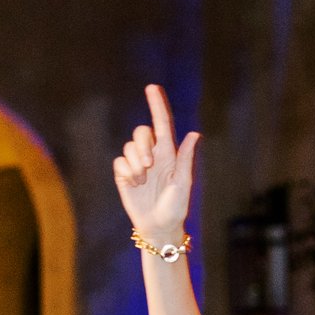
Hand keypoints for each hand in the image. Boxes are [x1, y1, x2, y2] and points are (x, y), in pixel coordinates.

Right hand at [113, 84, 199, 242]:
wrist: (158, 226)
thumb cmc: (175, 207)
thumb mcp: (183, 184)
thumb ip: (186, 159)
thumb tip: (194, 134)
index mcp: (168, 153)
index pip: (162, 124)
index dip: (157, 105)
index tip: (152, 88)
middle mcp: (152, 155)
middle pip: (141, 132)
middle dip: (142, 145)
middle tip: (148, 165)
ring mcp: (137, 164)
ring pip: (129, 147)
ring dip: (135, 163)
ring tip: (142, 181)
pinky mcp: (124, 174)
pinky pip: (119, 162)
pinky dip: (126, 172)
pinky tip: (133, 184)